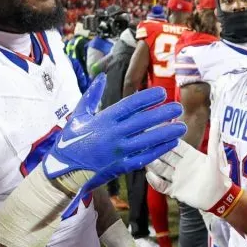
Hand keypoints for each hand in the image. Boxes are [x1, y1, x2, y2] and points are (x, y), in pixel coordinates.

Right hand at [43, 73, 185, 197]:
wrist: (64, 170)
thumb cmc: (71, 140)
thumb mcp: (78, 115)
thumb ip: (91, 95)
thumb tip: (101, 76)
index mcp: (103, 120)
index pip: (130, 105)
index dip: (148, 98)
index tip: (162, 93)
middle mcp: (113, 135)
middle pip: (143, 121)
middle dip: (163, 113)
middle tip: (178, 107)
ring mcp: (118, 152)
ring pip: (148, 140)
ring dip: (167, 133)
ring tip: (182, 126)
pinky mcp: (122, 166)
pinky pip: (144, 157)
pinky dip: (159, 150)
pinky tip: (171, 143)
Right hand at [146, 139, 242, 217]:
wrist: (218, 197)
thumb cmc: (217, 176)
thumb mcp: (215, 156)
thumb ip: (214, 138)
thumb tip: (216, 118)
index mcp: (188, 155)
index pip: (175, 145)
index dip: (166, 138)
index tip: (155, 130)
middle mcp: (180, 164)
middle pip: (165, 156)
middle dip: (156, 151)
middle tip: (144, 144)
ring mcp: (176, 177)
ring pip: (161, 169)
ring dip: (153, 165)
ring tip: (145, 160)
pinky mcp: (174, 190)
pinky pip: (161, 185)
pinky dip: (155, 182)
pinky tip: (150, 176)